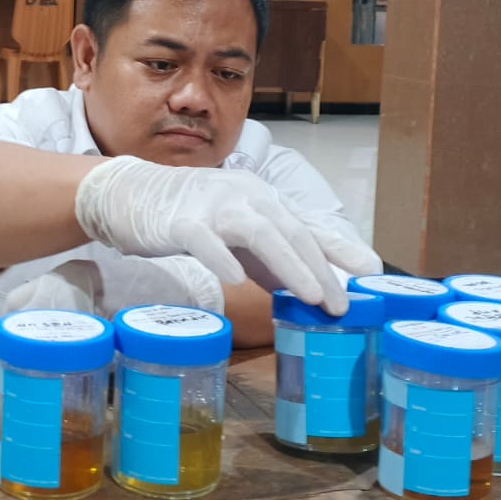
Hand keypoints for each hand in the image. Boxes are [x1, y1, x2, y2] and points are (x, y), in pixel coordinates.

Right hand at [75, 157, 366, 315]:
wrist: (127, 195)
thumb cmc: (187, 217)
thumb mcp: (236, 236)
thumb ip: (269, 261)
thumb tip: (307, 290)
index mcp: (262, 200)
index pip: (308, 226)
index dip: (341, 247)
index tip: (373, 271)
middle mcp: (244, 196)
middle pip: (290, 231)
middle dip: (319, 269)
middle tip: (340, 304)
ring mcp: (213, 205)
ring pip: (258, 231)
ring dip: (287, 263)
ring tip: (308, 295)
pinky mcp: (180, 221)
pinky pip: (204, 239)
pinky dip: (221, 258)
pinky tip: (235, 280)